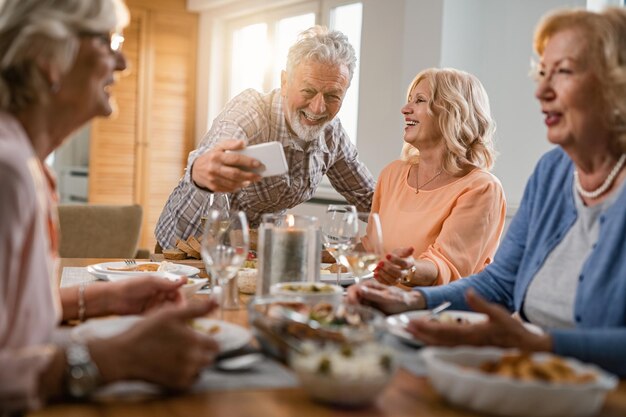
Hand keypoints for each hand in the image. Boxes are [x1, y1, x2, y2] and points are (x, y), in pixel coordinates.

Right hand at [93, 299, 219, 389]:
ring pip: (200, 369)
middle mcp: (193, 360)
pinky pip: (190, 380)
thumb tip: (216, 302)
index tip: (198, 337)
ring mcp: (185, 374)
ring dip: (195, 363)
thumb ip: (197, 309)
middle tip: (187, 345)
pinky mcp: (176, 384)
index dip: (208, 340)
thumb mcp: (170, 313)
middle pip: (210, 358)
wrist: (124, 355)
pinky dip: (186, 374)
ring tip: (178, 355)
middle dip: (202, 352)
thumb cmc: (146, 331)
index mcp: (194, 341)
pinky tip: (173, 364)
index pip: (215, 345)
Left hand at [106, 276, 187, 314]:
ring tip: (163, 315)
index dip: (180, 298)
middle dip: (175, 308)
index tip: (183, 305)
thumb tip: (184, 280)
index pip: (176, 292)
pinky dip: (158, 318)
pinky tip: (156, 318)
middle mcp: (158, 295)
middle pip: (173, 302)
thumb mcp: (150, 282)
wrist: (112, 299)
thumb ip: (167, 283)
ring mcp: (153, 305)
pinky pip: (158, 317)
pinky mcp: (147, 315)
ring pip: (166, 311)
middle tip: (174, 314)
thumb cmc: (129, 286)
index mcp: (160, 285)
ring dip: (166, 313)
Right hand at [191, 139, 262, 191]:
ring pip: (233, 183)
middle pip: (235, 173)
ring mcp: (213, 179)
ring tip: (252, 180)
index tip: (258, 163)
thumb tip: (243, 143)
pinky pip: (228, 189)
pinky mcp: (213, 187)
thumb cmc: (211, 157)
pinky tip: (242, 184)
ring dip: (245, 182)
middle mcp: (214, 168)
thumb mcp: (218, 147)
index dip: (248, 162)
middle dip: (249, 175)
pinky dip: (237, 187)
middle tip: (258, 176)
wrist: (196, 170)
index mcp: (216, 156)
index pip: (235, 159)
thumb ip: (230, 144)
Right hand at [346, 279, 424, 313]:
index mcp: (368, 285)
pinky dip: (360, 318)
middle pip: (350, 299)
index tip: (354, 307)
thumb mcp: (387, 297)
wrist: (408, 306)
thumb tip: (360, 290)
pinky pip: (360, 313)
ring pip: (353, 307)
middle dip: (351, 308)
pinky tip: (366, 321)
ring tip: (363, 320)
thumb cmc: (399, 299)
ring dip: (355, 314)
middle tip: (357, 317)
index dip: (350, 298)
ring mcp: (366, 300)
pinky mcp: (368, 309)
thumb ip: (374, 294)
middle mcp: (365, 292)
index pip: (352, 290)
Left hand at [374, 247, 437, 286]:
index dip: (395, 260)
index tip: (387, 255)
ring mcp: (399, 279)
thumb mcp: (402, 252)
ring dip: (384, 275)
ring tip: (377, 268)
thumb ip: (405, 251)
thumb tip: (412, 248)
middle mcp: (405, 273)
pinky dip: (380, 280)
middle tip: (380, 262)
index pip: (403, 263)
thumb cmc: (400, 256)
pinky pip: (387, 284)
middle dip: (388, 268)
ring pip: (393, 280)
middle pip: (398, 273)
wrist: (399, 264)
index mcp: (409, 264)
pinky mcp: (392, 283)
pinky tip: (375, 274)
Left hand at [406, 289, 551, 350]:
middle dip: (420, 333)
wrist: (525, 347)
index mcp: (471, 333)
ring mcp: (467, 347)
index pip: (443, 330)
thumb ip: (481, 303)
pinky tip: (428, 340)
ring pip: (441, 345)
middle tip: (404, 328)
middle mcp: (466, 342)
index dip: (427, 327)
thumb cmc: (512, 330)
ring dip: (425, 339)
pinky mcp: (469, 349)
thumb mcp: (498, 313)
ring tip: (411, 333)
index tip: (413, 322)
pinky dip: (435, 343)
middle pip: (438, 339)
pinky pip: (448, 347)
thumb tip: (469, 291)